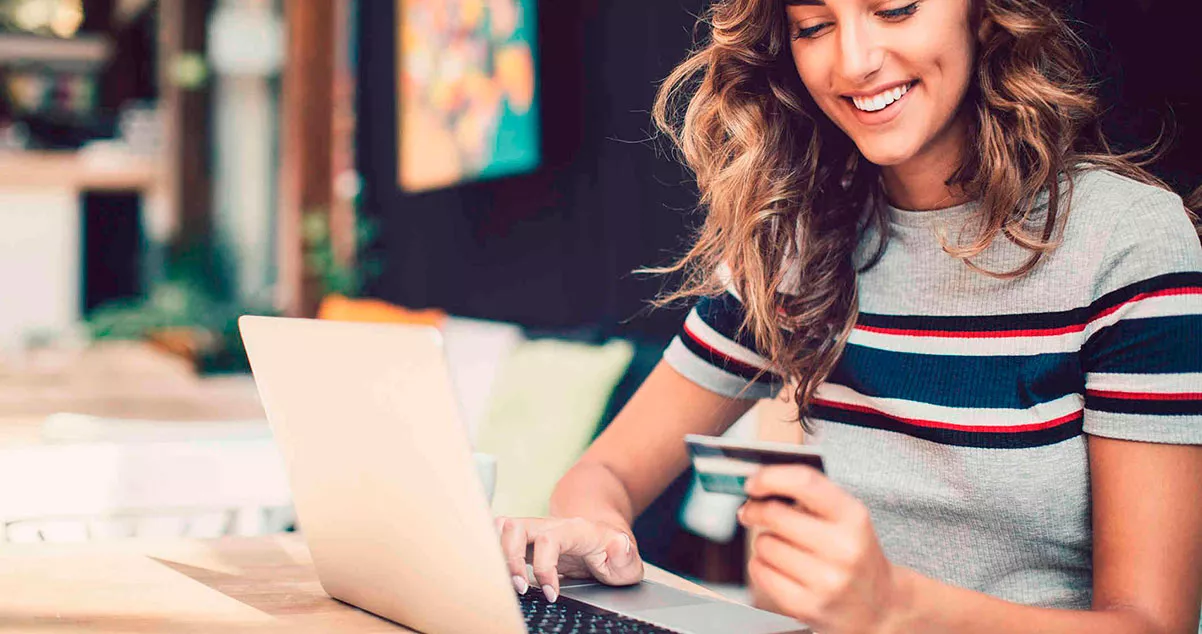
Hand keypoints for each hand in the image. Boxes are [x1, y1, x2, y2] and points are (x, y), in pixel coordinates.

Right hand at [495, 516, 643, 602]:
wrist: (605, 535)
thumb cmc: (613, 551)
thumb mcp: (628, 559)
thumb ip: (625, 555)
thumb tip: (619, 545)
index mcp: (576, 530)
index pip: (549, 540)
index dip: (544, 568)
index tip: (552, 594)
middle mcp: (551, 526)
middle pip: (517, 527)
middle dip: (510, 558)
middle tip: (519, 587)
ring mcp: (536, 531)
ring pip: (503, 528)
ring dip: (497, 553)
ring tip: (503, 580)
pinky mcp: (526, 540)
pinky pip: (500, 536)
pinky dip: (493, 551)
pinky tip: (496, 572)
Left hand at [737, 466, 908, 633]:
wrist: (879, 605)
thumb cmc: (854, 554)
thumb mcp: (847, 517)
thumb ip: (810, 495)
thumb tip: (760, 484)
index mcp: (853, 518)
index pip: (805, 483)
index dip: (770, 477)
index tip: (752, 482)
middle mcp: (843, 549)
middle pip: (775, 515)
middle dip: (755, 509)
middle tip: (751, 510)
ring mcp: (825, 581)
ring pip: (764, 544)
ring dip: (764, 542)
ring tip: (782, 547)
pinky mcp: (806, 606)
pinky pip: (760, 572)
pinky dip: (761, 565)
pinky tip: (778, 566)